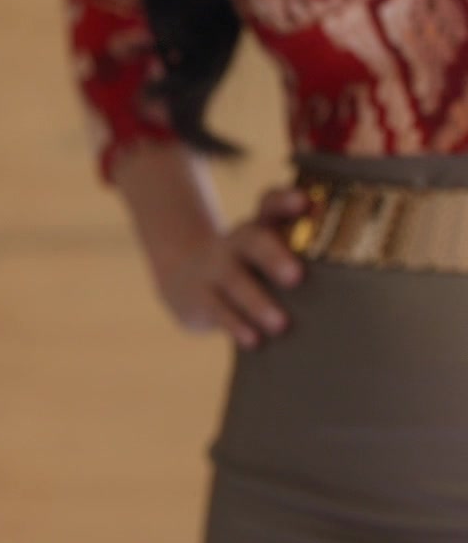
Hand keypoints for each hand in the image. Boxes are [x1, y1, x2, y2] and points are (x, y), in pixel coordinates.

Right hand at [155, 186, 307, 350]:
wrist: (184, 277)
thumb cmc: (251, 269)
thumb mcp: (270, 254)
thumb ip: (306, 256)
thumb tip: (358, 285)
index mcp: (260, 228)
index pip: (271, 205)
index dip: (286, 202)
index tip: (305, 203)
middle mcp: (236, 243)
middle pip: (252, 241)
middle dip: (273, 256)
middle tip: (296, 277)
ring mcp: (213, 268)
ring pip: (233, 280)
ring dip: (256, 301)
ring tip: (280, 324)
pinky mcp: (198, 296)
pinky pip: (216, 309)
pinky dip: (235, 324)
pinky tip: (253, 340)